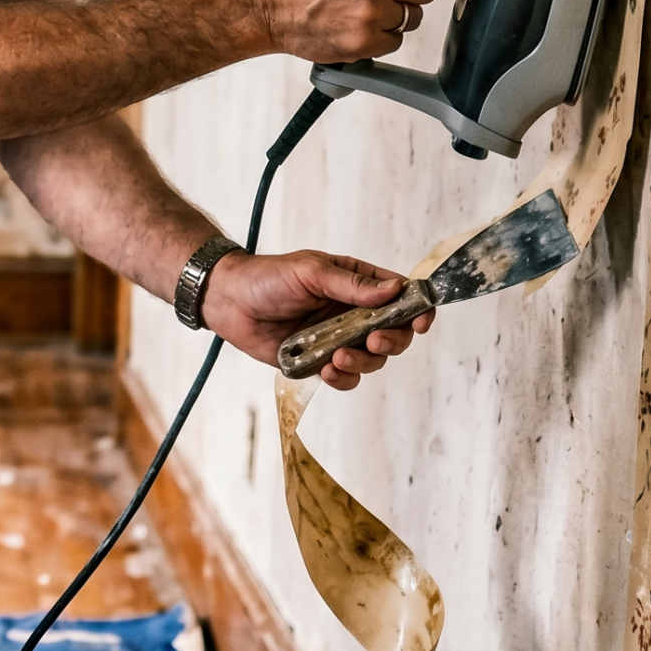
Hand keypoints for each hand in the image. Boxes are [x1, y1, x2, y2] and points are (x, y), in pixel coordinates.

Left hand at [202, 250, 433, 387]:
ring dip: (363, 361)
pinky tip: (328, 369)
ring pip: (373, 360)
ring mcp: (339, 339)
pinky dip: (343, 378)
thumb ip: (352, 284)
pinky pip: (346, 377)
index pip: (402, 298)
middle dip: (391, 341)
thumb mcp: (311, 272)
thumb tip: (395, 289)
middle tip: (373, 340)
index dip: (418, 310)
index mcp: (359, 285)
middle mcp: (354, 313)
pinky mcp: (320, 362)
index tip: (421, 321)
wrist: (229, 301)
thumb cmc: (269, 277)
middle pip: (395, 334)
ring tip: (337, 355)